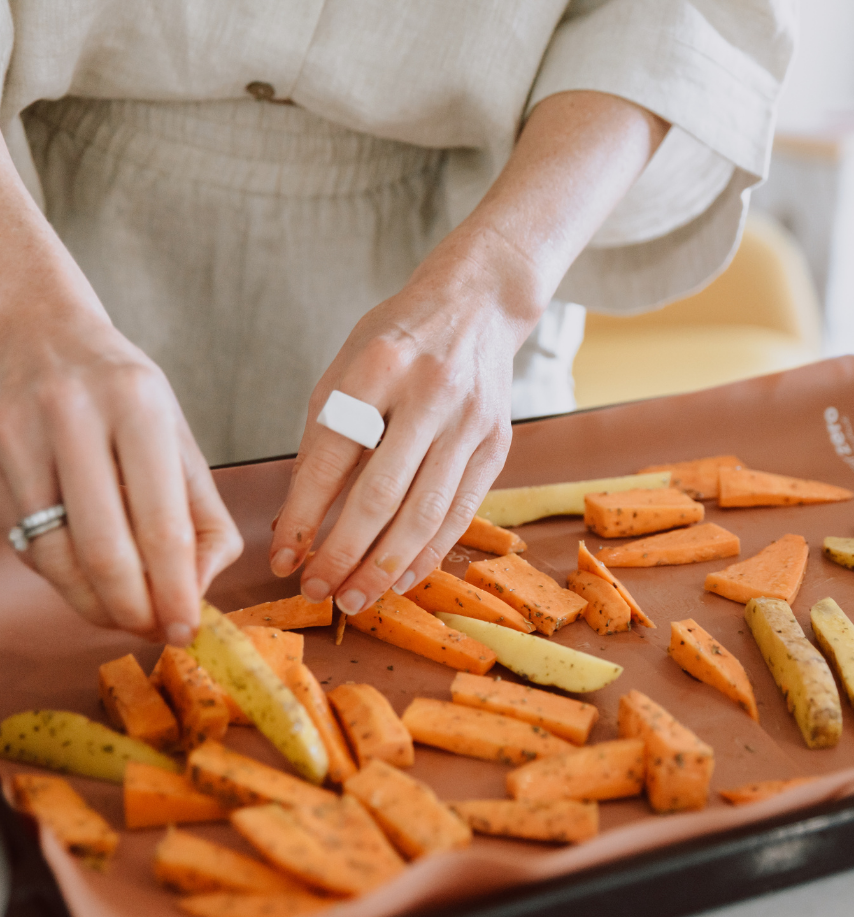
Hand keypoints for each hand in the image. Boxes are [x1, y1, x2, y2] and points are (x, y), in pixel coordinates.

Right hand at [0, 303, 242, 642]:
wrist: (40, 332)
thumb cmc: (124, 395)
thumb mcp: (177, 437)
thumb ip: (200, 513)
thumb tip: (198, 587)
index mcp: (139, 407)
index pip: (162, 522)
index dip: (177, 589)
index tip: (189, 628)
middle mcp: (76, 417)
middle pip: (106, 549)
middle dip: (136, 609)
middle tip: (160, 632)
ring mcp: (24, 438)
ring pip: (59, 557)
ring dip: (98, 607)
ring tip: (131, 618)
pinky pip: (31, 546)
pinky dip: (68, 583)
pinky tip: (95, 589)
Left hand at [269, 235, 522, 613]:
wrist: (475, 307)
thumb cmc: (396, 343)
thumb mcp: (345, 370)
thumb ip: (322, 441)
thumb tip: (296, 523)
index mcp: (377, 366)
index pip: (331, 456)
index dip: (303, 516)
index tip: (283, 559)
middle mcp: (429, 392)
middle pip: (381, 493)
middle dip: (344, 553)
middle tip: (319, 592)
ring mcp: (470, 420)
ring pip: (425, 511)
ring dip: (386, 565)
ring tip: (356, 599)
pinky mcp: (497, 442)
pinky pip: (461, 511)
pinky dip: (429, 551)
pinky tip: (401, 578)